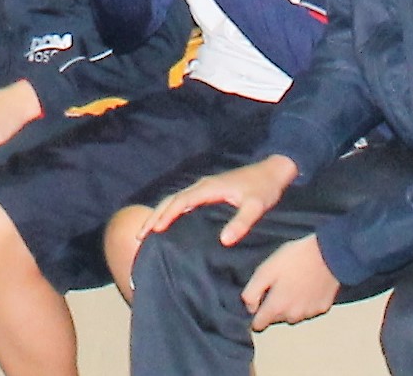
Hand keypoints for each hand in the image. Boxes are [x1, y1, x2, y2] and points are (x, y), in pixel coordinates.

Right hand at [144, 154, 296, 240]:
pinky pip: (183, 200)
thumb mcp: (256, 207)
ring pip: (175, 199)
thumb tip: (223, 241)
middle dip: (155, 216)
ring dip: (160, 213)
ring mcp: (204, 187)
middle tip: (140, 235)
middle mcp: (202, 186)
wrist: (272, 171)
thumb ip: (241, 222)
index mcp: (209, 188)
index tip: (153, 230)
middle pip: (172, 200)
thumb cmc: (264, 189)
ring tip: (147, 230)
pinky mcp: (209, 191)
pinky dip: (170, 210)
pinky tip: (168, 222)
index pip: (181, 202)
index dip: (166, 216)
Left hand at [241, 234, 343, 329]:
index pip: (259, 325)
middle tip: (277, 286)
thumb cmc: (295, 259)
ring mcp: (309, 313)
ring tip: (293, 284)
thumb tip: (250, 307)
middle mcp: (293, 316)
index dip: (255, 314)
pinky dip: (305, 302)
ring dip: (290, 305)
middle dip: (273, 307)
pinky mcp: (323, 307)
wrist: (328, 254)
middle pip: (276, 319)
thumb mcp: (265, 270)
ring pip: (293, 315)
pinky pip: (309, 309)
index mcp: (277, 307)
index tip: (257, 302)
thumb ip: (252, 292)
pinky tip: (307, 286)